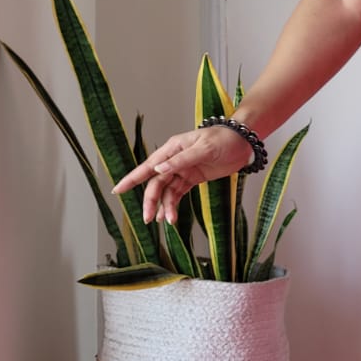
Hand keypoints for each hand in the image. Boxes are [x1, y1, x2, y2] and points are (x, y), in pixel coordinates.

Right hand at [112, 126, 252, 225]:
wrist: (243, 143)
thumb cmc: (224, 139)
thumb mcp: (203, 149)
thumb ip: (181, 160)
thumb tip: (158, 169)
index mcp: (172, 149)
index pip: (148, 166)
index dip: (132, 179)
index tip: (118, 190)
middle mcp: (173, 160)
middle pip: (156, 183)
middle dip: (151, 201)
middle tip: (148, 218)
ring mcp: (183, 170)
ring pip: (167, 191)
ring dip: (164, 206)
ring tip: (166, 221)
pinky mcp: (192, 178)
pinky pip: (178, 193)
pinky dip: (172, 204)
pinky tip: (168, 217)